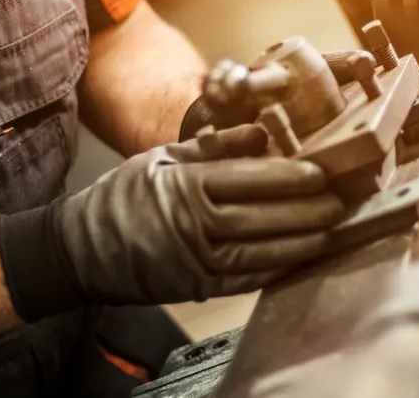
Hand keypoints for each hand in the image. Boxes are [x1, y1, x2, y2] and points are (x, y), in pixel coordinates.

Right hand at [56, 125, 343, 304]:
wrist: (80, 249)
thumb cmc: (123, 197)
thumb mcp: (162, 156)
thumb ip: (214, 145)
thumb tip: (261, 132)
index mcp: (183, 186)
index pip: (246, 179)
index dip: (287, 176)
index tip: (319, 171)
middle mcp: (190, 225)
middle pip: (259, 217)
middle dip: (305, 210)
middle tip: (338, 200)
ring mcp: (193, 260)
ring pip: (258, 251)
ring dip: (300, 241)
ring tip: (330, 229)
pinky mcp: (195, 286)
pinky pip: (245, 279)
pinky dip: (277, 268)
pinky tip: (302, 256)